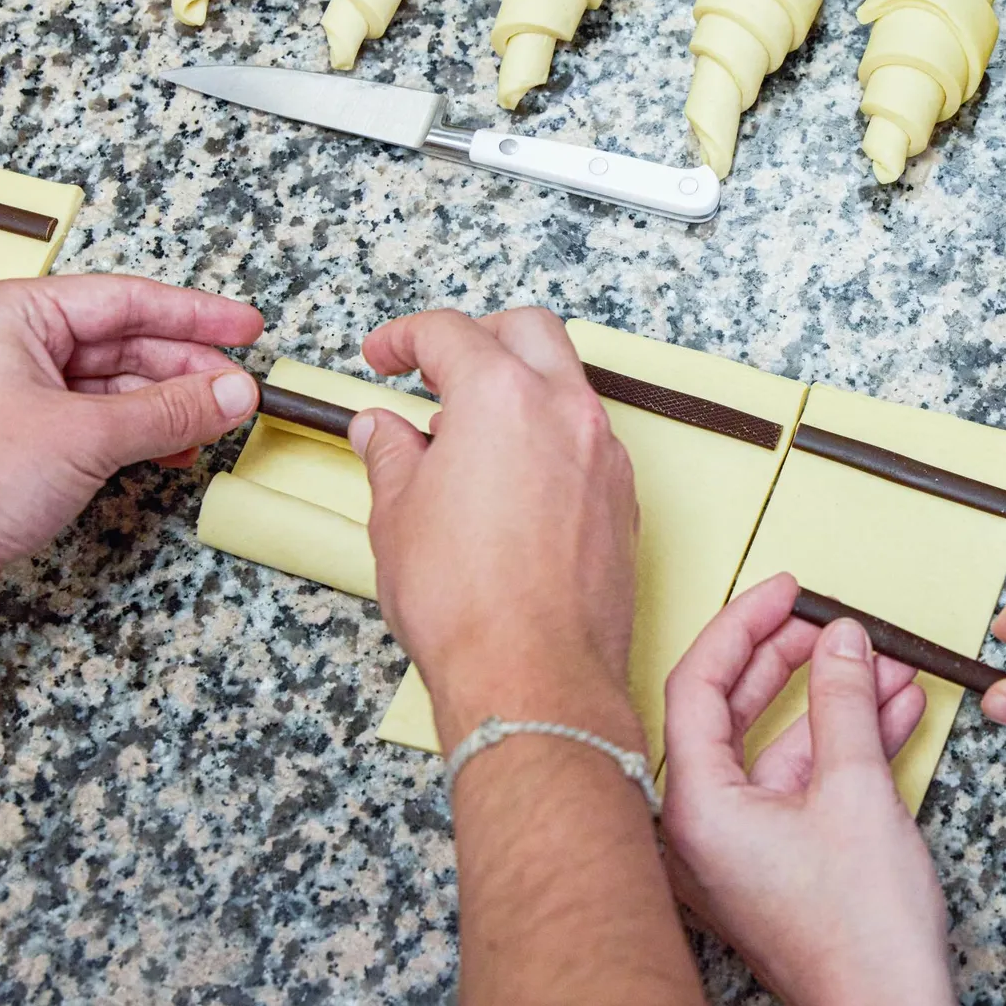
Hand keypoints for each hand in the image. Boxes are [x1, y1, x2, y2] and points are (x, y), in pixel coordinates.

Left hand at [0, 274, 262, 649]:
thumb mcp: (89, 435)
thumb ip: (171, 410)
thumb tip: (233, 391)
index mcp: (11, 313)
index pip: (125, 300)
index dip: (194, 314)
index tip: (245, 327)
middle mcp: (9, 345)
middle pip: (122, 342)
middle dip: (186, 367)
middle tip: (239, 387)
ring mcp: (13, 394)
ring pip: (113, 385)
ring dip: (167, 405)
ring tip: (217, 421)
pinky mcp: (20, 441)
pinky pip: (97, 422)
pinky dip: (141, 433)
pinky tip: (176, 448)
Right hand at [351, 307, 640, 746]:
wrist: (534, 675)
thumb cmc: (468, 604)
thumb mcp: (398, 515)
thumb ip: (391, 453)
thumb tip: (382, 430)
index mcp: (502, 397)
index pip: (450, 332)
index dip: (403, 336)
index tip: (384, 355)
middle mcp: (566, 411)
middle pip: (528, 330)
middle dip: (478, 336)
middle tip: (435, 368)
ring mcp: (604, 454)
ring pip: (566, 383)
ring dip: (518, 388)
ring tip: (466, 437)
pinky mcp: (623, 498)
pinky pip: (586, 438)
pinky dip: (547, 436)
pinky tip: (510, 479)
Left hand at [661, 574, 954, 1005]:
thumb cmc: (859, 935)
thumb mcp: (856, 791)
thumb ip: (844, 702)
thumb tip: (840, 642)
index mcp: (695, 808)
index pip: (696, 684)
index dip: (742, 626)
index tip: (783, 591)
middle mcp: (702, 827)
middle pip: (732, 711)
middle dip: (791, 661)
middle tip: (831, 622)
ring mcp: (739, 846)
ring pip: (777, 746)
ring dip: (835, 702)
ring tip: (884, 664)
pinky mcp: (777, 861)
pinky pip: (800, 782)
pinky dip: (844, 746)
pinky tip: (892, 711)